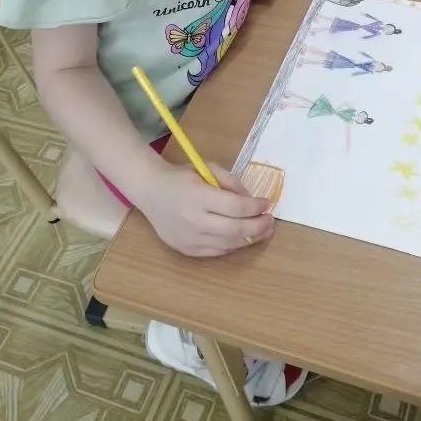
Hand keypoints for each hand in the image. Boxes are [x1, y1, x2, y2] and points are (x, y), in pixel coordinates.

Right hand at [136, 161, 274, 256]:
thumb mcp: (207, 168)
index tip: (266, 203)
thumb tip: (252, 201)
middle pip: (236, 230)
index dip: (256, 207)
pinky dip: (233, 246)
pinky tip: (242, 237)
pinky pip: (217, 252)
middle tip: (271, 221)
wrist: (150, 191)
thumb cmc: (181, 177)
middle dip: (259, 227)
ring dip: (250, 239)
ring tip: (263, 231)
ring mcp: (189, 239)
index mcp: (198, 196)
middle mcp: (193, 220)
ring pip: (228, 245)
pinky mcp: (186, 250)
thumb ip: (230, 182)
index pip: (236, 207)